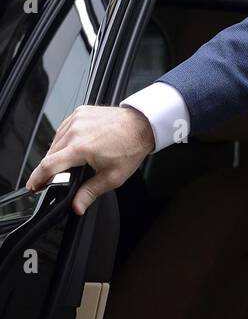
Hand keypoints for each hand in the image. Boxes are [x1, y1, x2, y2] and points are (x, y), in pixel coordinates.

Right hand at [24, 105, 155, 215]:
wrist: (142, 125)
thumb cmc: (130, 148)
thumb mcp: (112, 177)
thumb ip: (90, 192)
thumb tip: (76, 207)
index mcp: (80, 148)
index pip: (48, 166)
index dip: (37, 179)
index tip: (33, 186)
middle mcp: (75, 131)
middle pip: (50, 154)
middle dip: (49, 169)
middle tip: (55, 179)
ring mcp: (76, 119)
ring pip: (55, 141)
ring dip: (57, 153)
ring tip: (69, 163)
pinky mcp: (80, 111)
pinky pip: (63, 128)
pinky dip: (64, 139)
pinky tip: (73, 146)